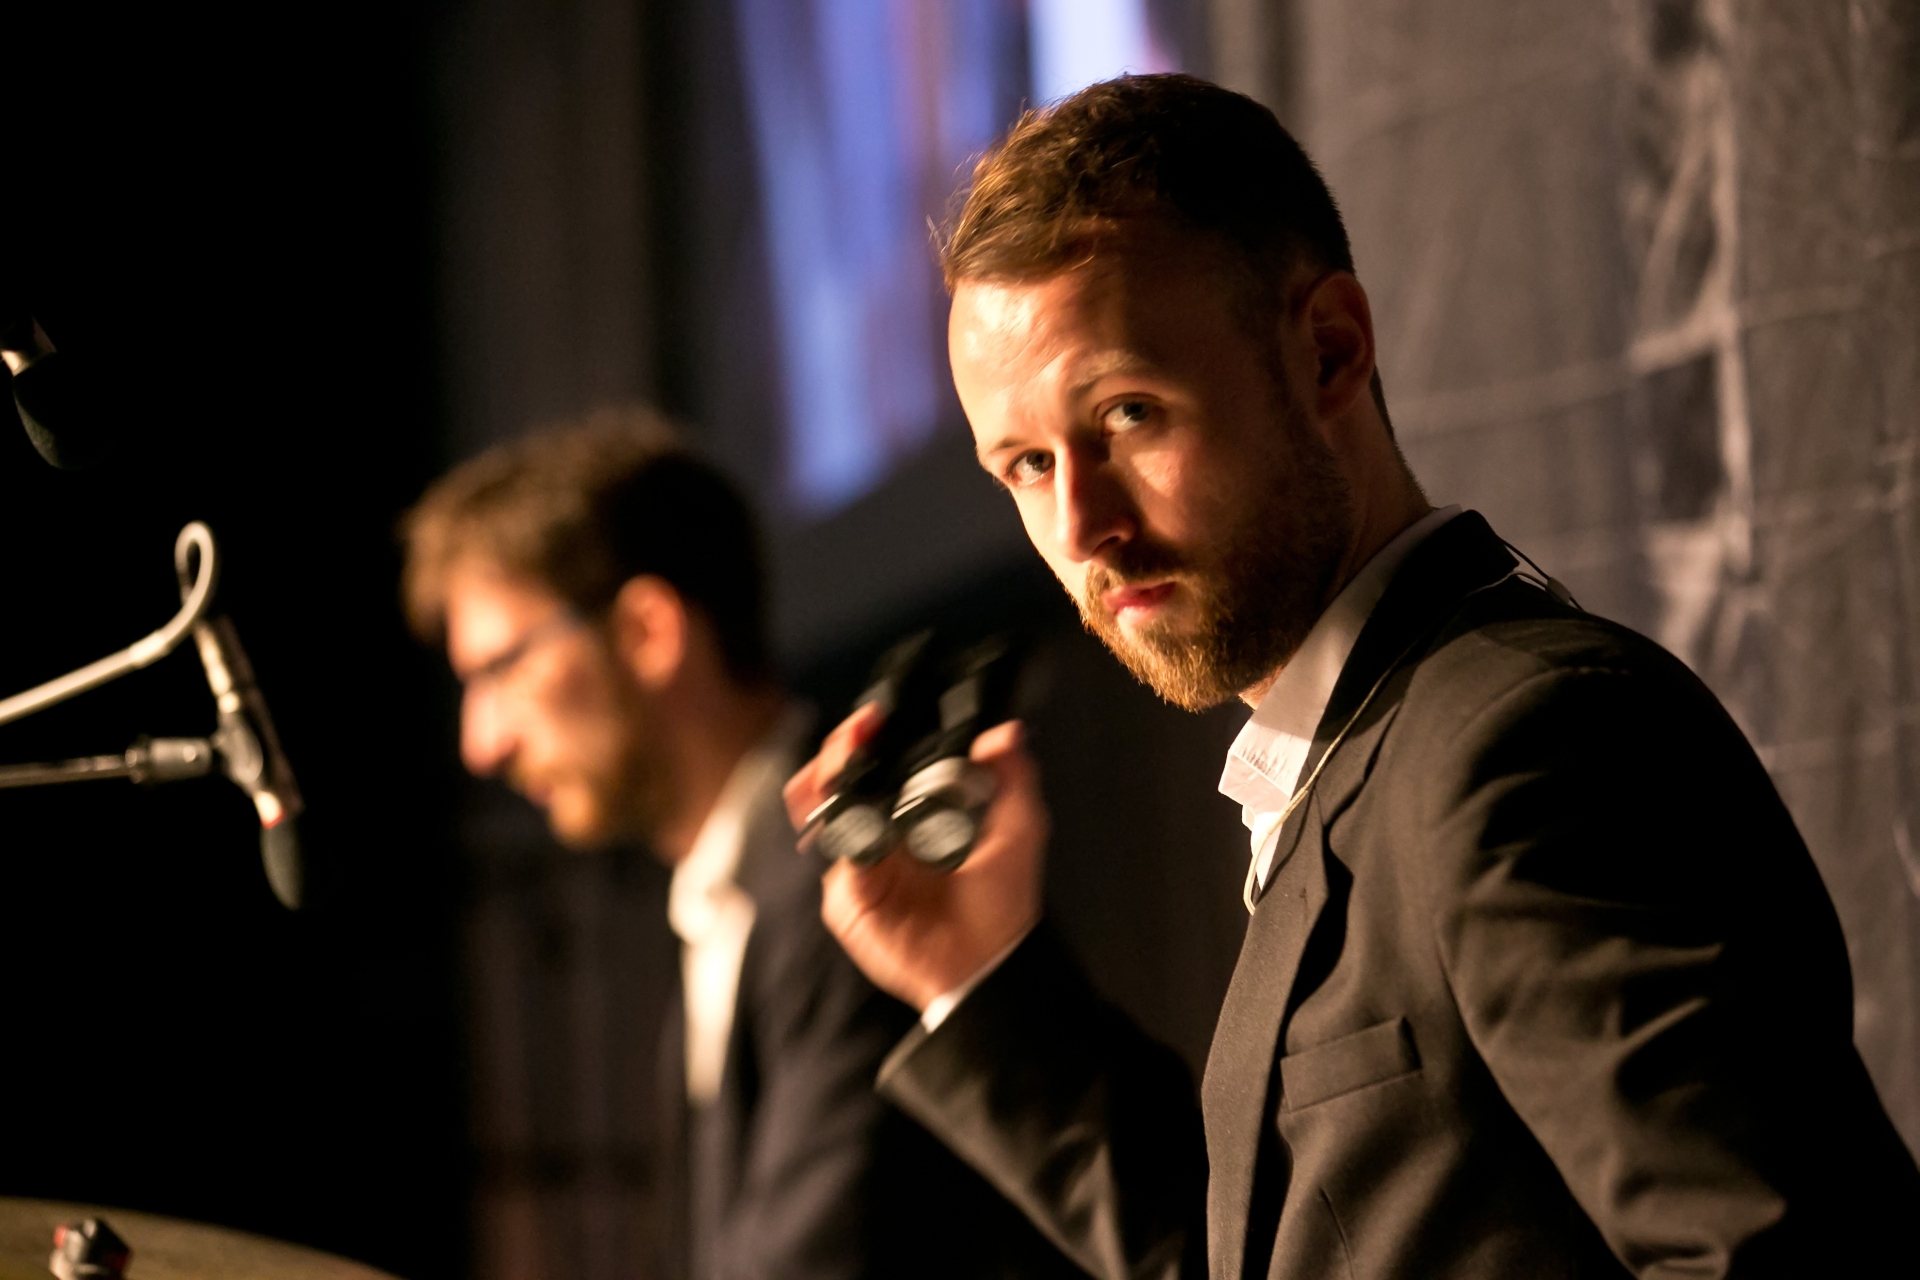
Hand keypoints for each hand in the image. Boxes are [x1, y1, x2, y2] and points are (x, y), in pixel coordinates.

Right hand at [784, 706, 1046, 1010]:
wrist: (988, 962)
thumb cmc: (1002, 904)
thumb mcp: (1020, 830)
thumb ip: (1015, 777)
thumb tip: (1005, 733)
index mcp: (913, 816)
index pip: (877, 767)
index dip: (869, 740)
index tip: (876, 719)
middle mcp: (881, 836)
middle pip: (839, 782)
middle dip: (839, 750)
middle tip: (858, 734)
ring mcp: (861, 866)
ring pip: (822, 813)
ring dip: (825, 781)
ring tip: (843, 761)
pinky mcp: (849, 899)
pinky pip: (837, 860)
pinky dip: (846, 837)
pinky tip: (864, 823)